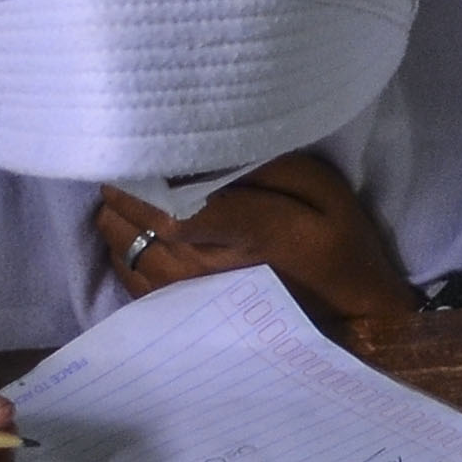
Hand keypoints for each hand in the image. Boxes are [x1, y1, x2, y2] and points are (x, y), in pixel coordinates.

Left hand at [96, 151, 421, 325]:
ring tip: (145, 190)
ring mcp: (179, 292)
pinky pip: (121, 263)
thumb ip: (271, 166)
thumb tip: (214, 143)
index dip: (146, 168)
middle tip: (146, 158)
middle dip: (131, 178)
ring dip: (123, 208)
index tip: (149, 140)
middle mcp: (201, 266)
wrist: (343, 322)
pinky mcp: (167, 307)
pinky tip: (148, 225)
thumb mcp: (324, 193)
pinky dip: (126, 237)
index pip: (170, 200)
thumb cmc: (335, 247)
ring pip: (117, 235)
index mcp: (247, 232)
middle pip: (131, 211)